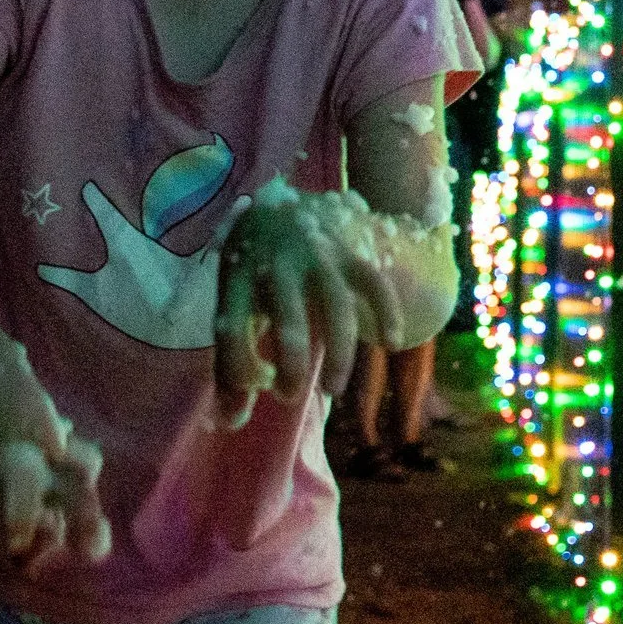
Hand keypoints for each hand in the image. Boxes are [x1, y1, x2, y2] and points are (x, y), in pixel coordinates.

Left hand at [212, 185, 404, 430]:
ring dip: (338, 355)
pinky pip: (376, 284)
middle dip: (293, 367)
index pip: (232, 331)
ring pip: (337, 309)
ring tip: (332, 389)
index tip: (256, 387)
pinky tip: (392, 343)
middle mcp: (278, 265)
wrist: (279, 201)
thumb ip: (231, 365)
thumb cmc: (251, 271)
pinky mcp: (352, 252)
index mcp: (238, 278)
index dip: (239, 372)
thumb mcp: (232, 307)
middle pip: (289, 321)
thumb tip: (230, 423)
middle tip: (291, 395)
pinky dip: (388, 313)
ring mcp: (320, 257)